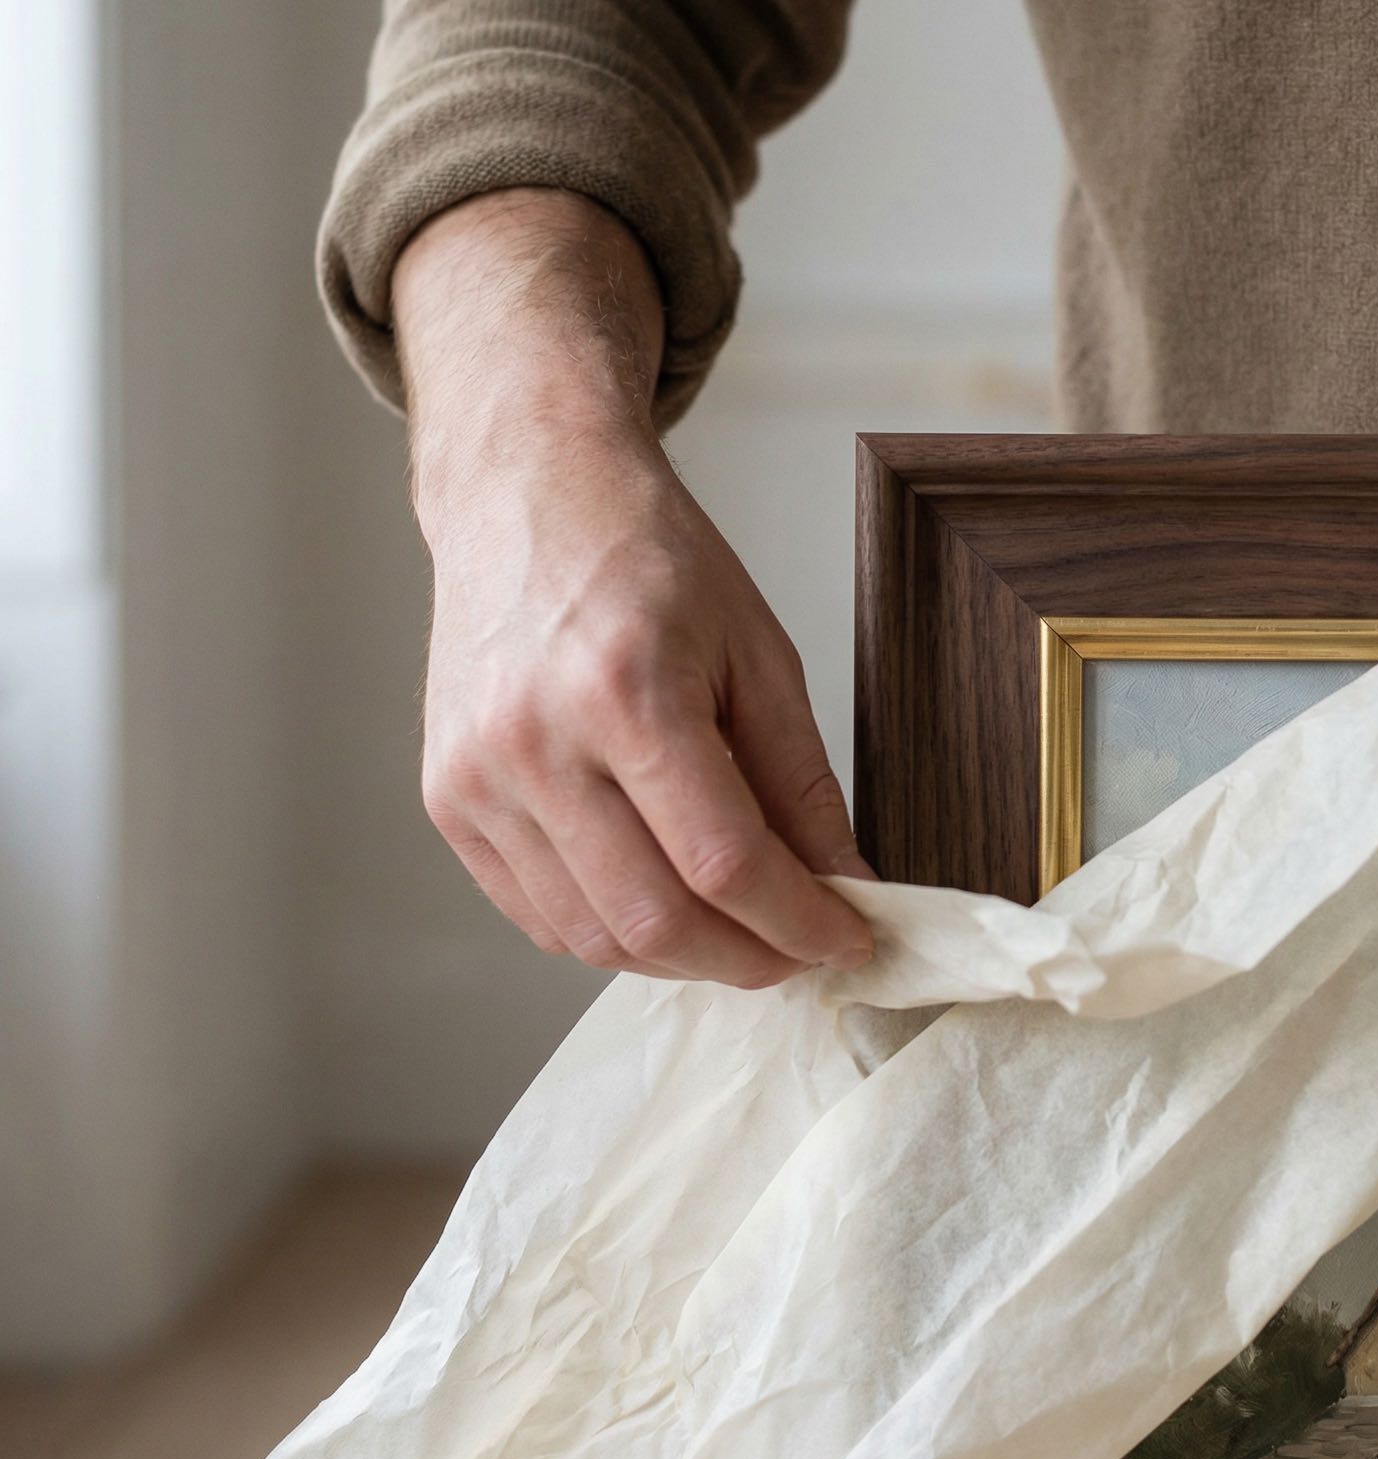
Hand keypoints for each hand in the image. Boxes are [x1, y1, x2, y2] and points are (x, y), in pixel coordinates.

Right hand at [396, 188, 874, 987]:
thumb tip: (843, 883)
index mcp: (626, 691)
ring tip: (740, 933)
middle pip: (654, 919)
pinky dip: (610, 935)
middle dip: (748, 959)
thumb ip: (801, 781)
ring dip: (681, 959)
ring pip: (591, 936)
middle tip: (801, 952)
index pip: (725, 862)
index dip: (800, 922)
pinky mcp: (448, 800)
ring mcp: (477, 778)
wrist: (529, 499)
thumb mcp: (759, 652)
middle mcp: (535, 742)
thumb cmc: (645, 558)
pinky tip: (662, 909)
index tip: (848, 941)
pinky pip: (537, 915)